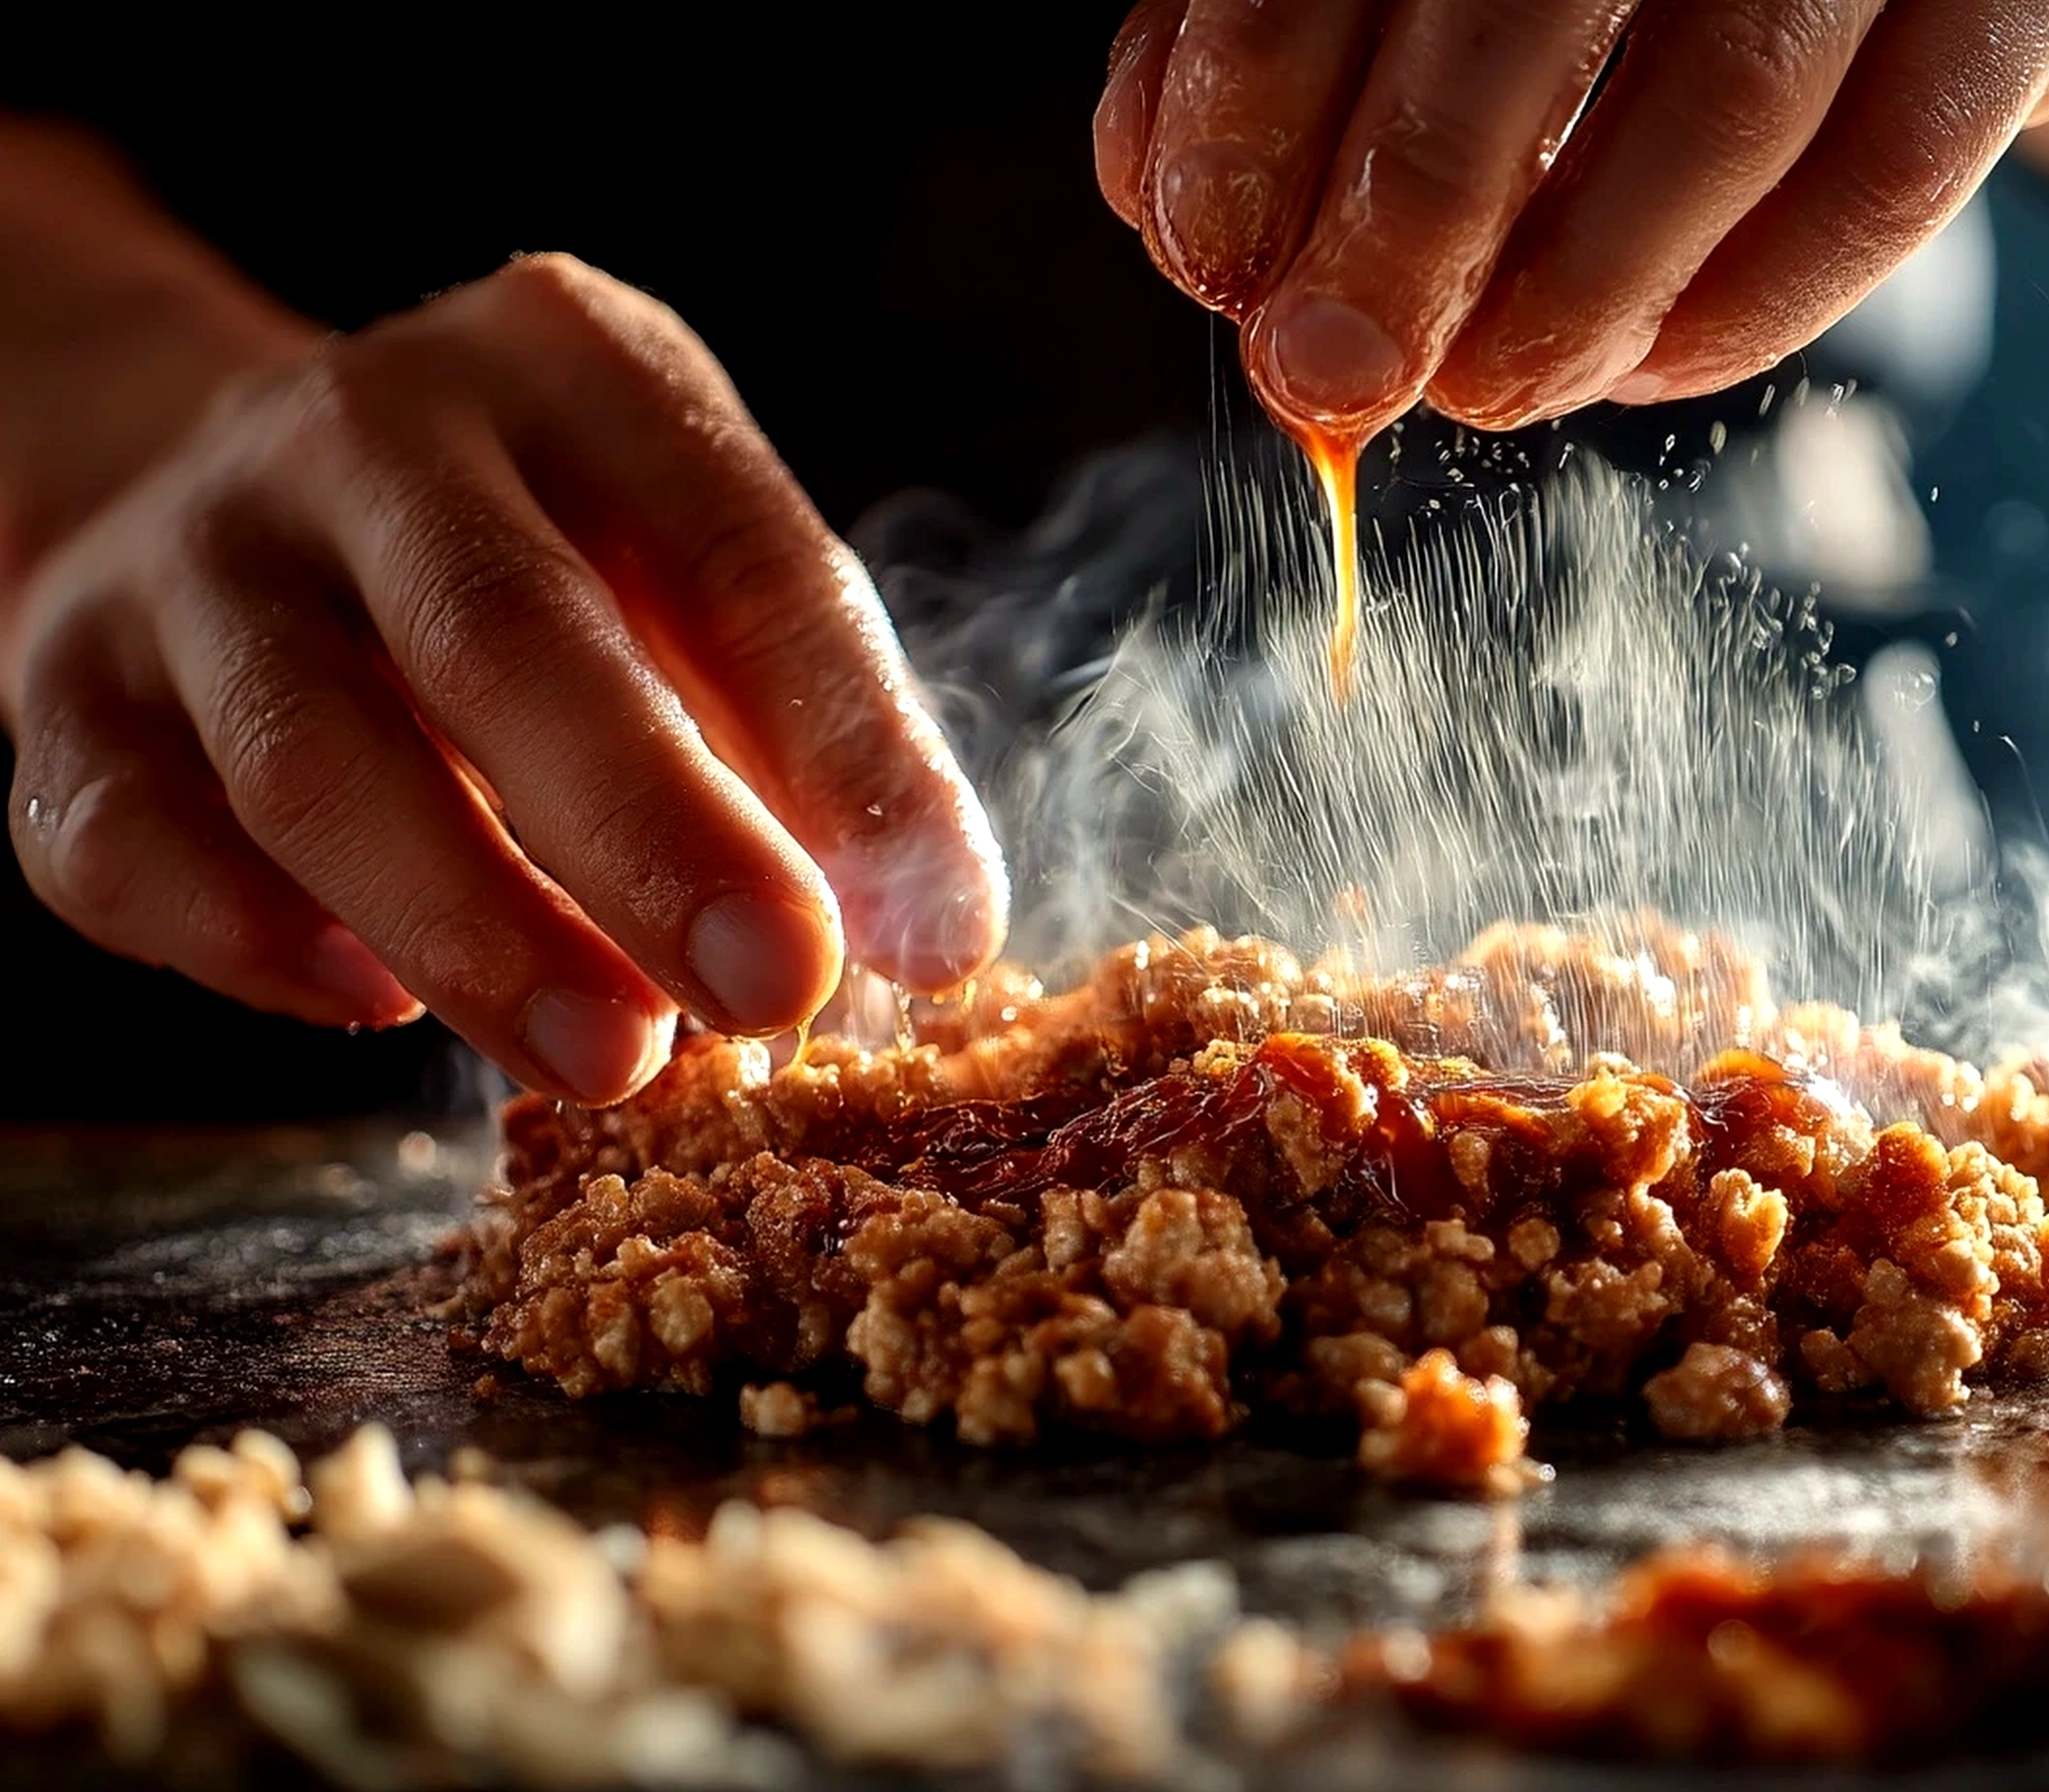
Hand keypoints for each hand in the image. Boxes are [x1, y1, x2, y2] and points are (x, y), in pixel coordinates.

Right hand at [2, 254, 1005, 1104]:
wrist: (217, 482)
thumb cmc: (533, 561)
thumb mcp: (679, 573)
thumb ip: (793, 734)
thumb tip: (918, 933)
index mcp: (572, 370)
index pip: (744, 559)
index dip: (855, 752)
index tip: (938, 932)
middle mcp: (369, 433)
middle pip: (506, 634)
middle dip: (654, 834)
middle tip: (774, 993)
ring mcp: (193, 554)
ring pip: (312, 750)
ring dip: (476, 925)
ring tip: (615, 1059)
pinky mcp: (58, 685)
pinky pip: (126, 834)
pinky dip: (251, 938)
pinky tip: (374, 1007)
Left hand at [1095, 0, 2048, 434]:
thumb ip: (1284, 37)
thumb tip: (1179, 205)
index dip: (1261, 87)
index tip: (1208, 251)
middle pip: (1534, 2)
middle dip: (1411, 220)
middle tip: (1332, 372)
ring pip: (1729, 100)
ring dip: (1577, 288)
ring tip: (1485, 389)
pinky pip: (1896, 173)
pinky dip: (1759, 304)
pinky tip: (1648, 371)